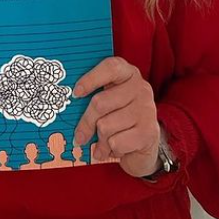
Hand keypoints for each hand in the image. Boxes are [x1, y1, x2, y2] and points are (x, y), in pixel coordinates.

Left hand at [72, 56, 160, 177]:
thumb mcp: (110, 101)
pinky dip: (110, 150)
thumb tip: (70, 109)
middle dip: (86, 123)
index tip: (76, 93)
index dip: (91, 79)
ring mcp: (147, 110)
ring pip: (105, 126)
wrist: (145, 144)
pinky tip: (115, 149)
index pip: (111, 68)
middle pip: (100, 102)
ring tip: (103, 143)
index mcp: (129, 74)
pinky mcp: (148, 132)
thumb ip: (95, 97)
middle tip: (80, 136)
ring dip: (100, 140)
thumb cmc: (120, 117)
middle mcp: (140, 88)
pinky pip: (116, 143)